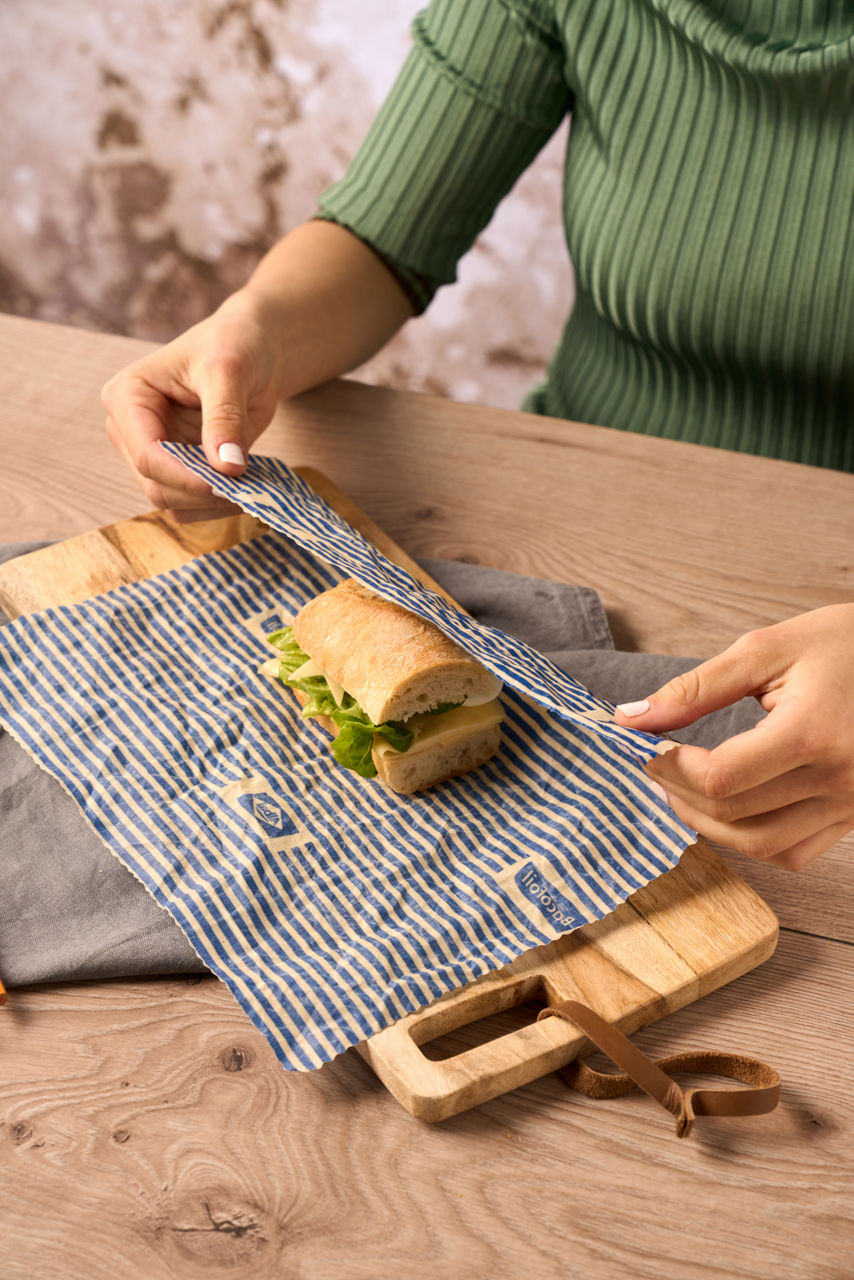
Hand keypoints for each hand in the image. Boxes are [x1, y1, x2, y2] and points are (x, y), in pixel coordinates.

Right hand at [101, 291, 280, 518]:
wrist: (250, 350)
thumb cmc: (232, 344)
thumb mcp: (230, 370)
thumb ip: (225, 417)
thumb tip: (228, 467)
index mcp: (127, 397)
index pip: (147, 455)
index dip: (186, 476)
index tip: (229, 482)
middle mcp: (130, 430)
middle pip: (156, 485)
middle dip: (203, 493)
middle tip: (251, 489)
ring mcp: (151, 453)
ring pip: (172, 502)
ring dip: (213, 503)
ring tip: (254, 485)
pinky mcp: (175, 469)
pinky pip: (190, 504)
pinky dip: (218, 504)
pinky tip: (246, 486)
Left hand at [614, 604, 853, 869]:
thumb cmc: (847, 644)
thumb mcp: (767, 649)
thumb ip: (697, 688)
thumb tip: (633, 719)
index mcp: (813, 733)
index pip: (721, 778)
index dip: (670, 768)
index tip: (648, 749)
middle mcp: (838, 779)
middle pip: (734, 813)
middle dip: (679, 793)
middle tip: (656, 766)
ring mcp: (851, 804)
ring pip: (761, 845)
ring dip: (710, 825)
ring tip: (682, 792)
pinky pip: (795, 852)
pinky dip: (753, 841)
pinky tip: (730, 809)